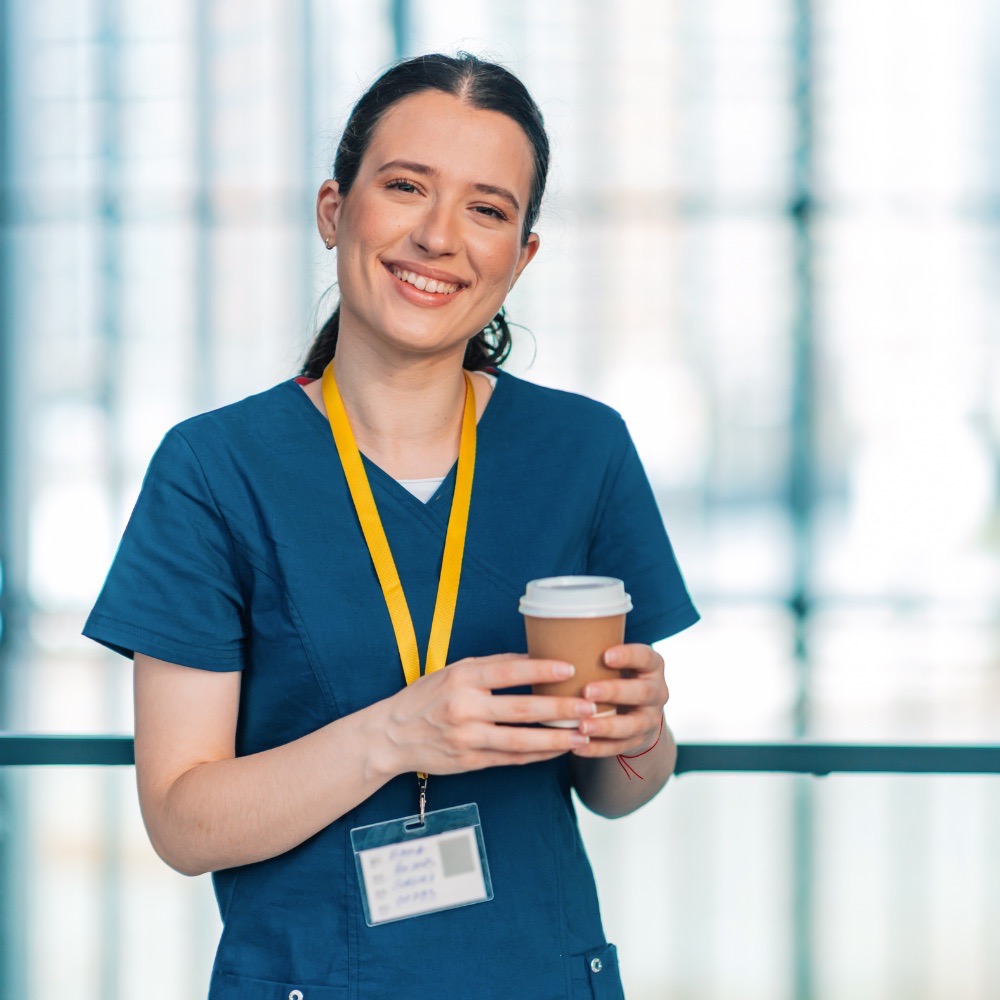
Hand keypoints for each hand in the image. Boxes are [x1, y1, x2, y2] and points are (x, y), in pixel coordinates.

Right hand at [377, 654, 598, 777]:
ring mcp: (468, 738)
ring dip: (555, 738)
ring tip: (582, 733)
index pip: (508, 672)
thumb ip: (491, 666)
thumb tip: (533, 658)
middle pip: (521, 710)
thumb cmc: (427, 696)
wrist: (391, 735)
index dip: (540, 670)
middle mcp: (465, 708)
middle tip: (588, 706)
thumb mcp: (453, 671)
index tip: (569, 668)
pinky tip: (558, 749)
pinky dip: (538, 754)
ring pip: (520, 740)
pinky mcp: (470, 761)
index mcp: (462, 679)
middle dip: (559, 710)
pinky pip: (511, 758)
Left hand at [570, 643, 667, 758]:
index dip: (628, 656)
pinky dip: (597, 748)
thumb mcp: (616, 662)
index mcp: (652, 666)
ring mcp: (650, 719)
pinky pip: (619, 748)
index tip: (605, 655)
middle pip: (641, 692)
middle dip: (614, 692)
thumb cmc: (616, 675)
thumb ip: (595, 653)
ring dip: (606, 726)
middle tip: (586, 691)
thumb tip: (548, 637)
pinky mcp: (638, 741)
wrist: (637, 711)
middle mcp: (657, 692)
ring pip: (633, 725)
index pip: (646, 657)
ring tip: (581, 725)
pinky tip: (576, 746)